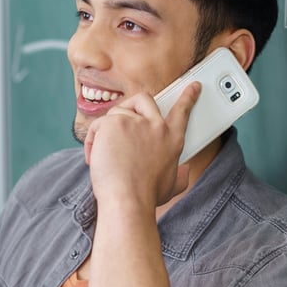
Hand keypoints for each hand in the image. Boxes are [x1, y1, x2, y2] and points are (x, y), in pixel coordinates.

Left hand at [84, 82, 200, 208]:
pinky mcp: (114, 123)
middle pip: (144, 99)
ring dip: (107, 133)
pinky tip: (95, 157)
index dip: (188, 97)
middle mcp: (157, 127)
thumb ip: (179, 176)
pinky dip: (93, 140)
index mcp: (172, 140)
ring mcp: (135, 122)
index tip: (192, 86)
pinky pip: (99, 124)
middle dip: (131, 106)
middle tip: (121, 125)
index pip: (182, 111)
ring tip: (105, 156)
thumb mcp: (171, 186)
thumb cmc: (146, 197)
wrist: (127, 201)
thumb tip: (184, 173)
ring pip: (116, 114)